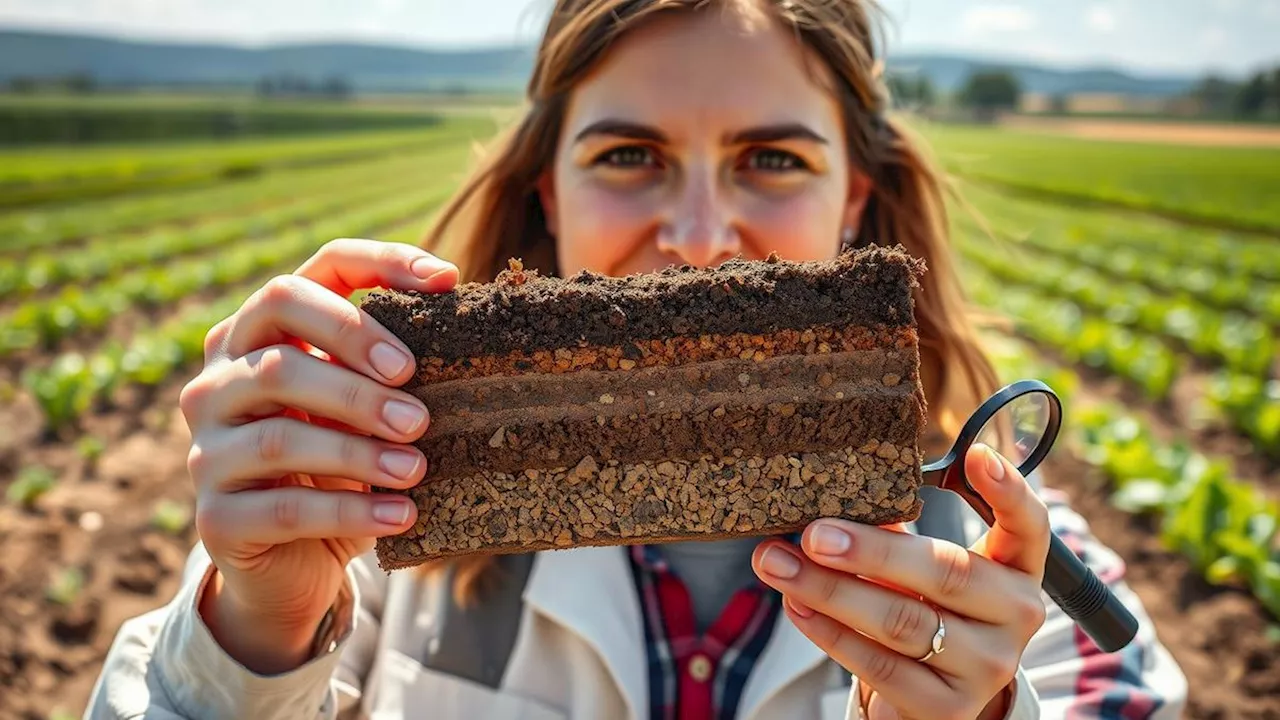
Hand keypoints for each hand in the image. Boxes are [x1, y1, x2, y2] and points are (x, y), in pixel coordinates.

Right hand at [180, 238, 457, 672]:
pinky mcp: (217, 519)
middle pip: (280, 356)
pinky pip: (285, 510)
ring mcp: (207, 451)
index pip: (307, 277)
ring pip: (280, 438)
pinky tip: (402, 514)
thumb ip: (389, 368)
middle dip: (358, 380)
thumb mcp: (364, 410)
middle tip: (420, 412)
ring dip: (359, 453)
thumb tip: (460, 306)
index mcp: (254, 337)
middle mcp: (217, 384)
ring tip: (417, 467)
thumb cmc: (340, 467)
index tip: (446, 283)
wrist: (294, 563)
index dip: (376, 266)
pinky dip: (350, 513)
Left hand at [752, 444, 1049, 719]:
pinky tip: (796, 604)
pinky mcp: (947, 707)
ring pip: (902, 622)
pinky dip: (830, 631)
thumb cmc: (928, 610)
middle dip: (871, 551)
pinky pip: (879, 665)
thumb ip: (899, 536)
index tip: (980, 455)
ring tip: (777, 564)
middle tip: (813, 533)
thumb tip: (834, 507)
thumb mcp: (928, 571)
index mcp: (1017, 569)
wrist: (937, 696)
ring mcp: (987, 667)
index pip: (1029, 526)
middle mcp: (1016, 617)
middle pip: (945, 574)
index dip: (1009, 491)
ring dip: (830, 590)